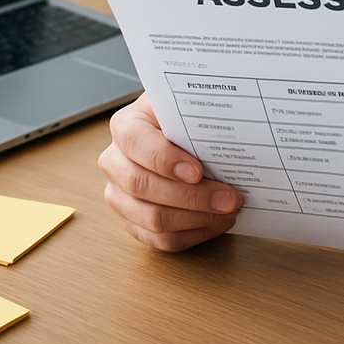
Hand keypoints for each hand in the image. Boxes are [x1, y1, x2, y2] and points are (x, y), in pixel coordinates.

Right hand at [98, 92, 243, 250]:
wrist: (175, 132)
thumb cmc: (181, 118)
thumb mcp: (185, 103)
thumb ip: (196, 111)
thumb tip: (228, 124)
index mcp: (125, 126)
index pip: (136, 142)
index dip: (165, 160)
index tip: (198, 171)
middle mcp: (115, 162)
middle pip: (143, 186)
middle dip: (192, 196)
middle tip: (229, 198)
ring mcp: (119, 195)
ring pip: (152, 218)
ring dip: (196, 219)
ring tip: (228, 211)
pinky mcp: (131, 221)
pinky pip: (159, 239)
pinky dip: (192, 234)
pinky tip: (216, 222)